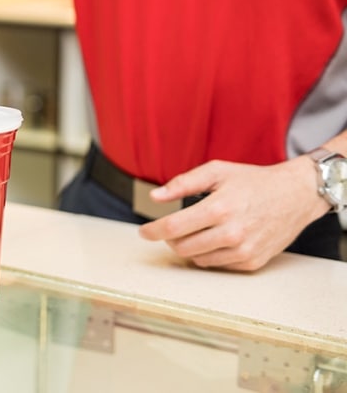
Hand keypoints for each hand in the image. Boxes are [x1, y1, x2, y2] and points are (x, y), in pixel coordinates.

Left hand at [138, 156, 329, 270]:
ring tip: (197, 231)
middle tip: (173, 228)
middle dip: (170, 239)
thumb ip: (182, 183)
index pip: (173, 228)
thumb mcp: (216, 172)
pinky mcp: (252, 262)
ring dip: (189, 247)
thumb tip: (155, 196)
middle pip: (182, 247)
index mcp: (218, 208)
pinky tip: (217, 238)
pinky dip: (210, 254)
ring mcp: (243, 250)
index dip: (152, 231)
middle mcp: (231, 233)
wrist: (295, 195)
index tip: (143, 232)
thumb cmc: (252, 181)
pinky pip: (217, 265)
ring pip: (198, 259)